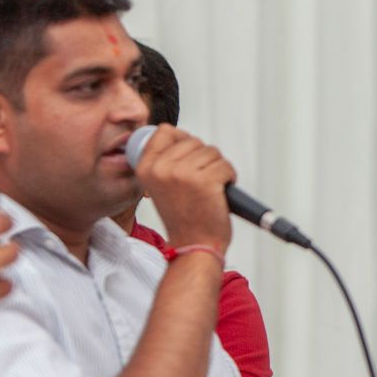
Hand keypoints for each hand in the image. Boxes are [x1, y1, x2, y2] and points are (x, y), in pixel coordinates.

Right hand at [129, 125, 235, 253]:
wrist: (195, 245)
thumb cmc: (184, 217)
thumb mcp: (160, 184)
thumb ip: (165, 159)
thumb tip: (179, 134)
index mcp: (146, 167)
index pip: (165, 131)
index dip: (183, 140)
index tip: (189, 159)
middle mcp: (161, 168)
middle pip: (194, 141)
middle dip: (204, 159)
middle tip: (200, 184)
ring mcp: (183, 173)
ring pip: (212, 152)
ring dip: (218, 169)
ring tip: (209, 190)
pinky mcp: (205, 181)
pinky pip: (226, 166)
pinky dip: (230, 178)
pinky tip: (220, 193)